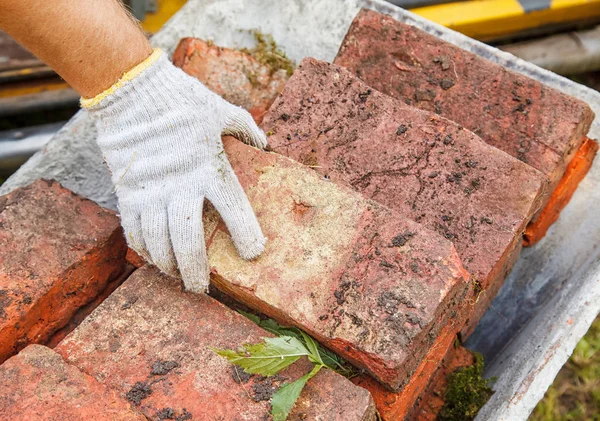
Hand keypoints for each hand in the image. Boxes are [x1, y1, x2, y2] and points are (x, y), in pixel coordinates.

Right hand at [83, 50, 266, 292]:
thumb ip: (245, 128)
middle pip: (188, 240)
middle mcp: (181, 186)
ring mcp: (151, 191)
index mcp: (210, 168)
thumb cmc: (182, 99)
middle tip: (201, 288)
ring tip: (176, 278)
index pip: (234, 210)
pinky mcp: (127, 191)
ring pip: (158, 242)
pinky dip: (142, 249)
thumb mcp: (221, 110)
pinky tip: (151, 259)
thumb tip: (264, 141)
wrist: (132, 90)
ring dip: (168, 265)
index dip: (246, 235)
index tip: (253, 253)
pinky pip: (133, 229)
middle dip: (195, 270)